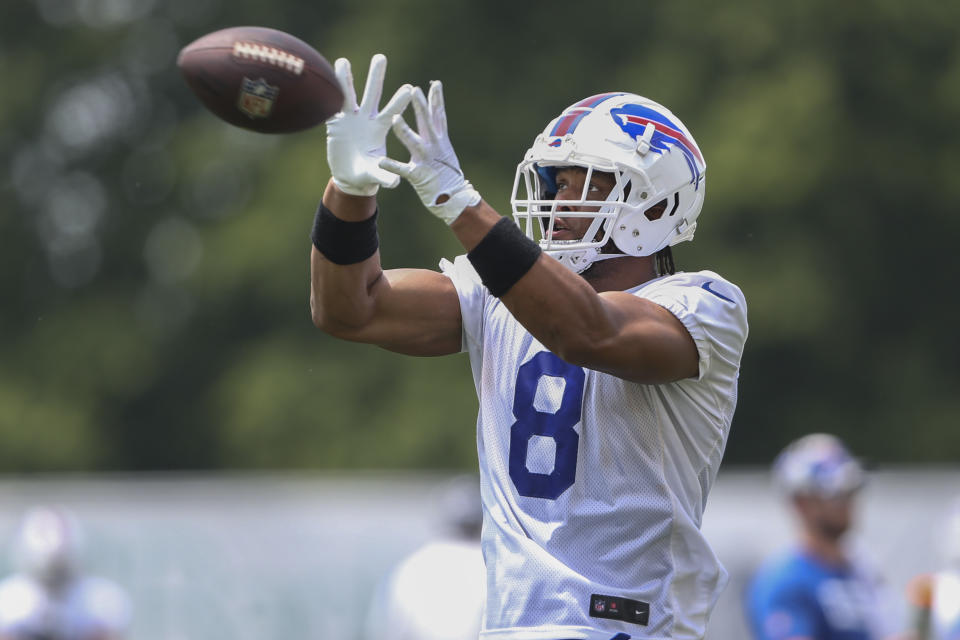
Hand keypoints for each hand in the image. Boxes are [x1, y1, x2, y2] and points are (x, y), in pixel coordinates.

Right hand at [325, 54, 412, 195]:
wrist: (351, 177)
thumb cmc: (367, 175)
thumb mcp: (375, 176)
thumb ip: (384, 177)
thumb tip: (395, 182)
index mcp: (379, 130)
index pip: (391, 112)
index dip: (399, 101)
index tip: (409, 88)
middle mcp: (366, 120)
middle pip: (372, 94)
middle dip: (376, 76)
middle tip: (381, 57)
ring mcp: (350, 119)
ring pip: (348, 94)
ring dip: (345, 78)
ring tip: (342, 60)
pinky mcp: (335, 123)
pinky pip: (331, 106)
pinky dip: (327, 95)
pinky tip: (323, 79)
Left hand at [379, 81, 480, 224]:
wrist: (453, 198)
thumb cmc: (446, 172)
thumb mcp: (444, 148)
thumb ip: (437, 129)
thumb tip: (435, 110)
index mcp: (440, 140)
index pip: (438, 116)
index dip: (437, 99)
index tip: (435, 83)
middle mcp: (434, 147)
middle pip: (427, 123)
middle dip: (421, 106)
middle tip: (414, 90)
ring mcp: (426, 160)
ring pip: (414, 142)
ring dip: (405, 131)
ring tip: (395, 118)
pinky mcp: (417, 175)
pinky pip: (402, 170)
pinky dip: (392, 166)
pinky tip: (381, 161)